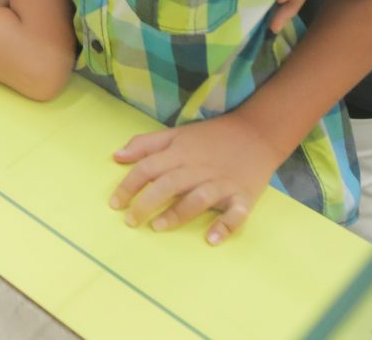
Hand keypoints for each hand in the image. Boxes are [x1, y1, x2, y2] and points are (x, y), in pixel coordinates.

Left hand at [110, 115, 282, 243]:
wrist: (257, 132)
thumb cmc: (211, 137)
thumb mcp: (176, 134)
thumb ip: (145, 144)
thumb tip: (116, 156)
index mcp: (180, 153)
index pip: (148, 168)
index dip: (129, 185)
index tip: (114, 203)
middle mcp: (199, 168)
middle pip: (169, 184)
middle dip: (147, 202)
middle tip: (130, 221)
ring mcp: (222, 183)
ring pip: (199, 197)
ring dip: (179, 212)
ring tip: (159, 227)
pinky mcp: (244, 196)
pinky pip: (236, 213)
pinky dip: (226, 226)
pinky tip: (212, 239)